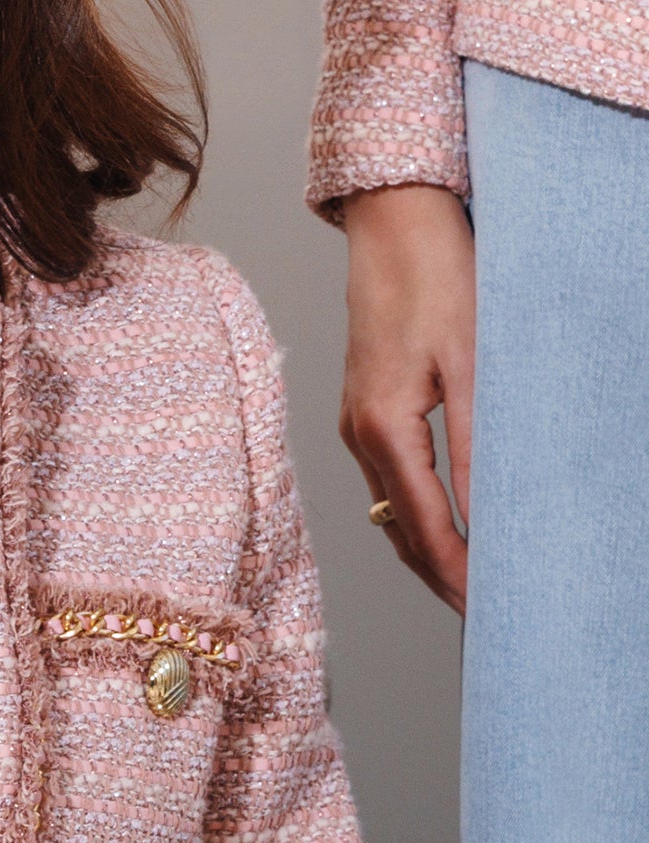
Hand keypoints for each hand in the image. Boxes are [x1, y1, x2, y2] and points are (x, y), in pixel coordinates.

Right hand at [338, 185, 473, 613]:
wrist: (394, 223)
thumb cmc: (439, 278)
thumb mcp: (472, 364)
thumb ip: (478, 447)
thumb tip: (487, 518)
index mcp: (384, 427)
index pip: (424, 526)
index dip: (456, 575)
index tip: (484, 615)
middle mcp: (360, 434)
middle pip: (400, 532)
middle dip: (440, 579)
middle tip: (480, 620)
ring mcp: (356, 422)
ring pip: (391, 511)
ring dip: (427, 553)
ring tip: (467, 587)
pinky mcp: (364, 408)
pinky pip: (389, 483)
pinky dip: (416, 516)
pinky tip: (443, 526)